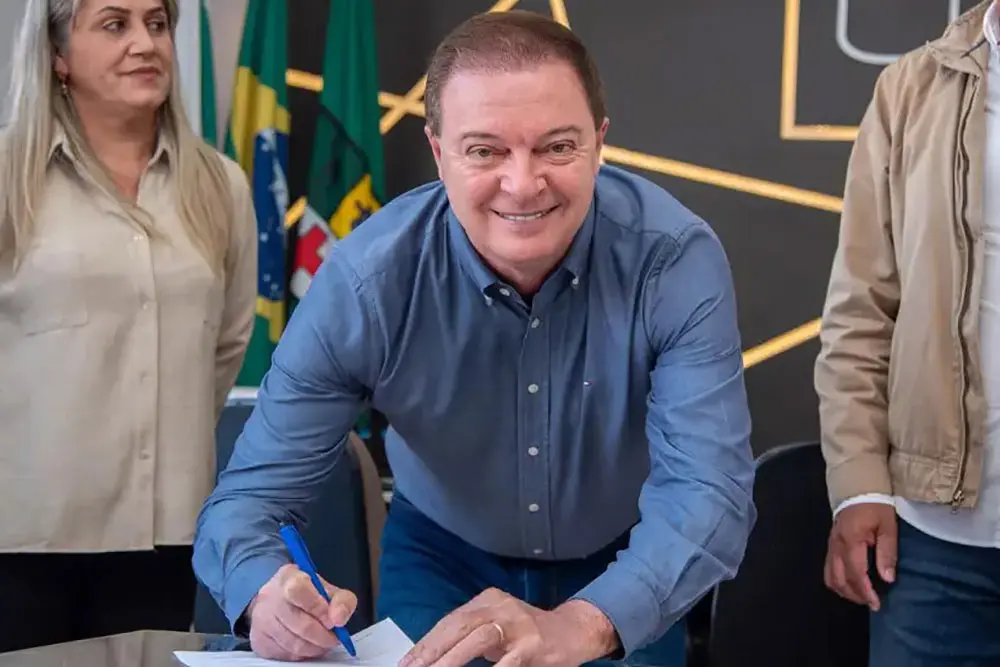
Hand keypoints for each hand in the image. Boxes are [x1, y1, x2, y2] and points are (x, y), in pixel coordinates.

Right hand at [247, 564, 357, 660]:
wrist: (278, 600)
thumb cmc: (306, 594)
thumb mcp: (328, 590)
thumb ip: (342, 600)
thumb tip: (339, 618)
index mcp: (289, 577)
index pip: (298, 590)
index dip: (318, 608)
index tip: (332, 620)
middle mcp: (270, 597)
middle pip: (300, 624)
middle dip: (323, 636)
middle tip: (333, 638)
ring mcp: (261, 619)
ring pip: (294, 644)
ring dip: (315, 648)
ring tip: (322, 642)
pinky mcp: (259, 640)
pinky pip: (285, 655)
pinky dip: (302, 654)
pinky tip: (307, 645)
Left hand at [399, 588, 618, 666]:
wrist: (574, 631)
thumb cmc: (528, 633)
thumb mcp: (497, 626)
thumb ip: (470, 635)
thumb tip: (432, 657)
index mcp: (487, 600)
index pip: (449, 621)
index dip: (426, 644)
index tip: (406, 664)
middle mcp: (500, 606)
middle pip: (458, 626)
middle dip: (431, 651)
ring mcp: (518, 624)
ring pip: (477, 640)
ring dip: (452, 660)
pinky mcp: (533, 644)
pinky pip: (507, 663)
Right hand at [824, 502, 896, 610]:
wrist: (857, 487)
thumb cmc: (875, 506)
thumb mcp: (888, 526)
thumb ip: (887, 552)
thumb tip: (887, 578)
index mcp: (851, 541)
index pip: (856, 573)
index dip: (865, 591)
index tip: (877, 604)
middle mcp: (836, 546)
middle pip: (839, 579)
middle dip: (854, 595)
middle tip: (871, 602)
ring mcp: (830, 545)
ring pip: (830, 576)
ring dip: (844, 590)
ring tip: (861, 595)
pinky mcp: (830, 544)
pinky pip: (828, 568)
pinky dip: (838, 580)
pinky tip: (851, 582)